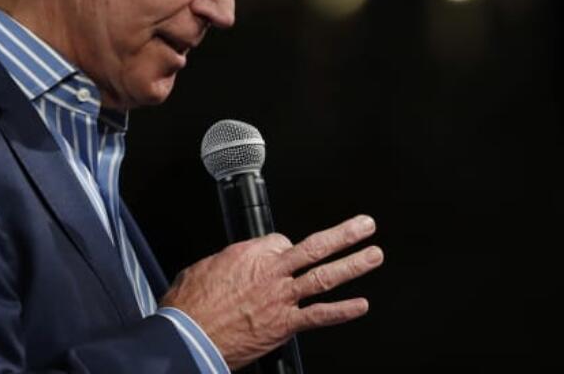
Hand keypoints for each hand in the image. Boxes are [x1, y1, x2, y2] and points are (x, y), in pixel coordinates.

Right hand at [159, 215, 382, 369]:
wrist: (188, 337)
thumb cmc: (190, 306)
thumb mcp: (203, 268)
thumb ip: (227, 262)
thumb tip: (232, 265)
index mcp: (250, 253)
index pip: (281, 241)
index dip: (286, 245)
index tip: (289, 250)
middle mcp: (271, 272)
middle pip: (315, 247)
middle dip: (344, 235)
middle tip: (366, 225)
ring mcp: (281, 298)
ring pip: (324, 276)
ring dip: (353, 265)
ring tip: (374, 255)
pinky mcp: (284, 325)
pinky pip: (320, 316)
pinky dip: (343, 311)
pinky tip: (361, 305)